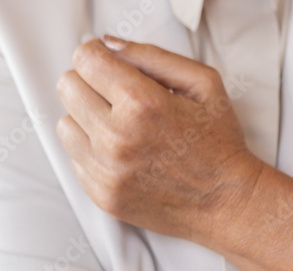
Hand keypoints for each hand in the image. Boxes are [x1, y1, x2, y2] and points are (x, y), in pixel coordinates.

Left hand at [55, 35, 263, 244]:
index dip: (97, 56)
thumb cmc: (219, 144)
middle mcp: (118, 138)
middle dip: (90, 84)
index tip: (109, 65)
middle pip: (68, 88)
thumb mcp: (203, 83)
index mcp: (142, 104)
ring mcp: (107, 171)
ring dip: (86, 120)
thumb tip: (109, 46)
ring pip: (65, 125)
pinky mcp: (103, 196)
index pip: (85, 60)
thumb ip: (152, 57)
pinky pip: (75, 160)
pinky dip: (93, 153)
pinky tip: (122, 154)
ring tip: (118, 127)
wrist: (227, 203)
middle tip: (115, 96)